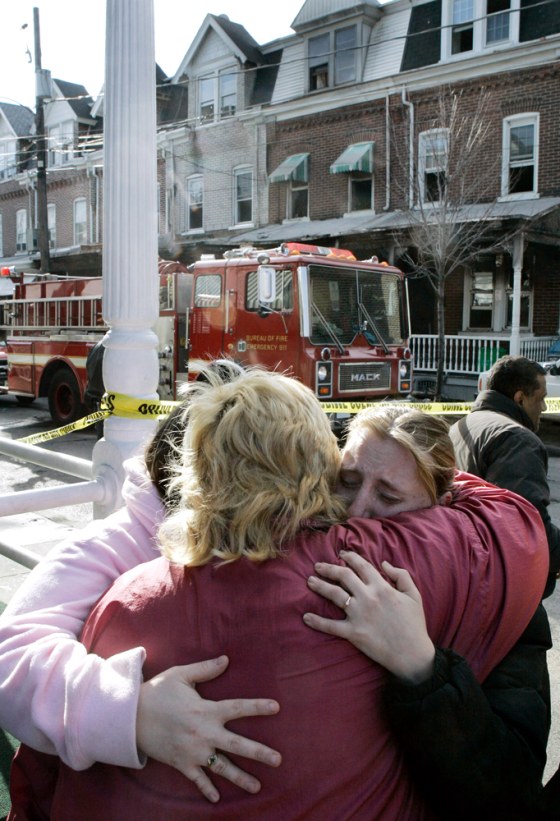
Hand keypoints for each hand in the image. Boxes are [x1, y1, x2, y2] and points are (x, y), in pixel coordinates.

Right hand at [136, 655, 280, 802]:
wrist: (130, 716)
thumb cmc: (157, 692)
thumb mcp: (181, 675)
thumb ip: (205, 669)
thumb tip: (226, 659)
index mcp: (207, 709)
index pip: (239, 708)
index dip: (258, 707)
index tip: (276, 708)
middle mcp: (204, 733)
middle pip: (238, 744)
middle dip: (259, 753)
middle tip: (278, 760)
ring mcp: (193, 751)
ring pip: (222, 767)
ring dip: (241, 778)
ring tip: (258, 787)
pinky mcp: (181, 763)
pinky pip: (197, 779)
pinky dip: (207, 789)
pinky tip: (218, 799)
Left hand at [303, 551, 434, 683]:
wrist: (412, 655)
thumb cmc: (414, 625)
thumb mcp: (414, 595)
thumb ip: (401, 575)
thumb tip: (383, 563)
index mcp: (382, 587)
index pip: (362, 565)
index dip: (350, 557)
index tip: (341, 554)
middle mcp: (368, 597)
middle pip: (343, 576)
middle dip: (329, 568)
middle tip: (318, 566)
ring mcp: (359, 615)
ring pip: (334, 595)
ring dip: (320, 586)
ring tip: (309, 581)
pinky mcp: (353, 633)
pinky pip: (331, 626)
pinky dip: (317, 622)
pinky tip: (305, 617)